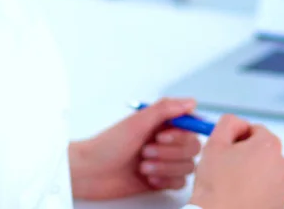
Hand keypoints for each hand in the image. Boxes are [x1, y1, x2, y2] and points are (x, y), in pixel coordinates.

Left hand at [69, 97, 201, 200]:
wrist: (91, 173)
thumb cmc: (107, 145)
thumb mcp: (136, 122)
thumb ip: (165, 109)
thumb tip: (190, 101)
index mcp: (161, 122)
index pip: (191, 124)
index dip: (183, 132)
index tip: (164, 136)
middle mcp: (165, 140)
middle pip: (192, 147)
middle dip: (170, 152)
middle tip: (147, 150)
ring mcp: (164, 160)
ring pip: (187, 166)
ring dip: (166, 167)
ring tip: (143, 165)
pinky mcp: (161, 179)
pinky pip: (180, 183)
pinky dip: (165, 180)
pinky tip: (148, 178)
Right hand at [189, 114, 283, 208]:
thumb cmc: (217, 186)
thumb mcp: (215, 142)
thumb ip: (228, 123)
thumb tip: (236, 123)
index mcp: (269, 146)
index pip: (254, 129)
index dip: (238, 136)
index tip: (228, 148)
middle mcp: (282, 166)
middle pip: (263, 149)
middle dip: (247, 154)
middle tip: (227, 165)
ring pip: (266, 170)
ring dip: (253, 172)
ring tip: (232, 183)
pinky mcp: (280, 206)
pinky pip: (269, 189)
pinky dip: (257, 190)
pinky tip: (240, 195)